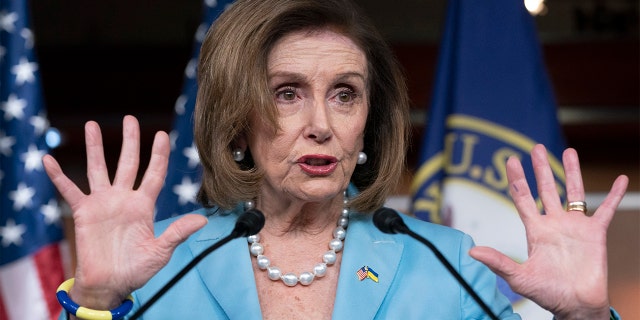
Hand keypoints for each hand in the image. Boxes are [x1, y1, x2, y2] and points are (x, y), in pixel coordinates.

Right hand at [43, 115, 206, 308]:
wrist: (110, 284)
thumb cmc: (137, 270)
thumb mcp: (160, 252)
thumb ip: (177, 233)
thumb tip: (201, 219)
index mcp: (144, 206)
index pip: (154, 174)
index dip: (159, 155)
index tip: (162, 134)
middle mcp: (124, 199)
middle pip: (128, 163)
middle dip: (130, 141)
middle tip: (130, 119)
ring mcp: (103, 203)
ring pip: (98, 168)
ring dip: (95, 147)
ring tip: (91, 125)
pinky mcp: (84, 212)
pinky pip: (68, 190)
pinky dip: (58, 176)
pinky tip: (48, 160)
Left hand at [469, 144, 627, 319]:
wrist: (576, 305)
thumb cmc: (547, 293)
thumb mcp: (519, 277)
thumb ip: (498, 262)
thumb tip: (472, 252)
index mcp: (535, 230)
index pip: (523, 198)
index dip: (517, 179)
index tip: (511, 160)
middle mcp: (554, 224)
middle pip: (547, 188)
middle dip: (541, 168)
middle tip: (536, 147)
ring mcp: (575, 226)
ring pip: (573, 192)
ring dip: (572, 172)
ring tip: (569, 151)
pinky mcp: (595, 233)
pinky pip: (606, 210)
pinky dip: (613, 195)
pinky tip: (619, 179)